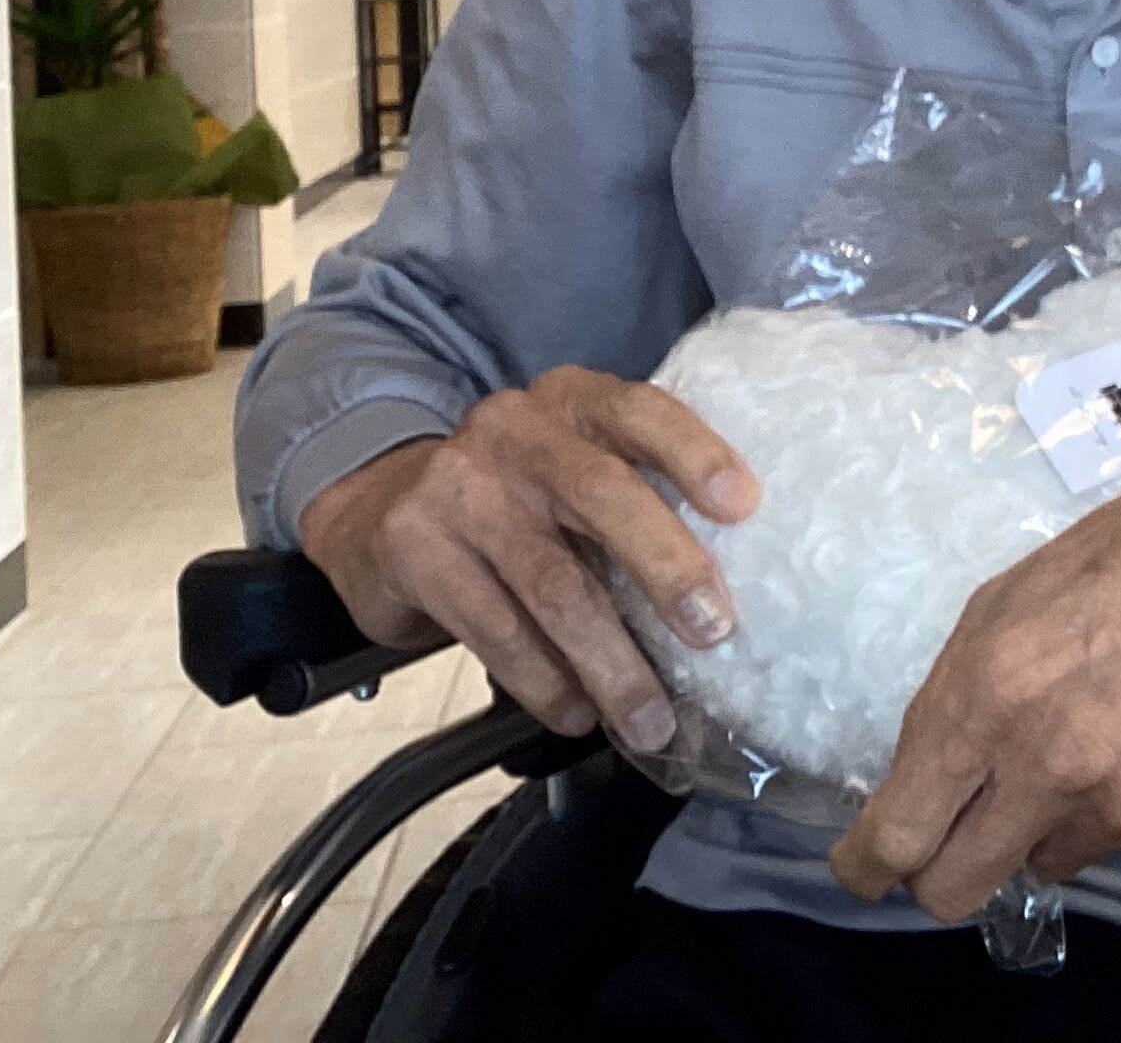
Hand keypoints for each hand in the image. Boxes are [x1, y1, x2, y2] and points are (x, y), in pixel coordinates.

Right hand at [296, 366, 758, 751]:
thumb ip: (630, 500)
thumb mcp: (569, 469)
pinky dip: (545, 681)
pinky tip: (577, 712)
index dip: (695, 453)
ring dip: (611, 662)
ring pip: (552, 583)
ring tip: (651, 719)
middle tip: (714, 632)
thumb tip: (721, 595)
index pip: (641, 412)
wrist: (375, 514)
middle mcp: (515, 431)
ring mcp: (458, 488)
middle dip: (666, 567)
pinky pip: (495, 629)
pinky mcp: (413, 549)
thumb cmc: (512, 501)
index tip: (744, 505)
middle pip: (602, 495)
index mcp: (571, 401)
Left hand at [828, 430, 1120, 922]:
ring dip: (1046, 822)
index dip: (865, 865)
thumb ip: (952, 700)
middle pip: (953, 893)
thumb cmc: (1118, 560)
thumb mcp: (1001, 605)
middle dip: (941, 872)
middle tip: (962, 832)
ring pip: (1043, 863)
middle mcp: (1047, 768)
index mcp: (986, 699)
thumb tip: (919, 783)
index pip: (898, 835)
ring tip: (1095, 738)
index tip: (864, 867)